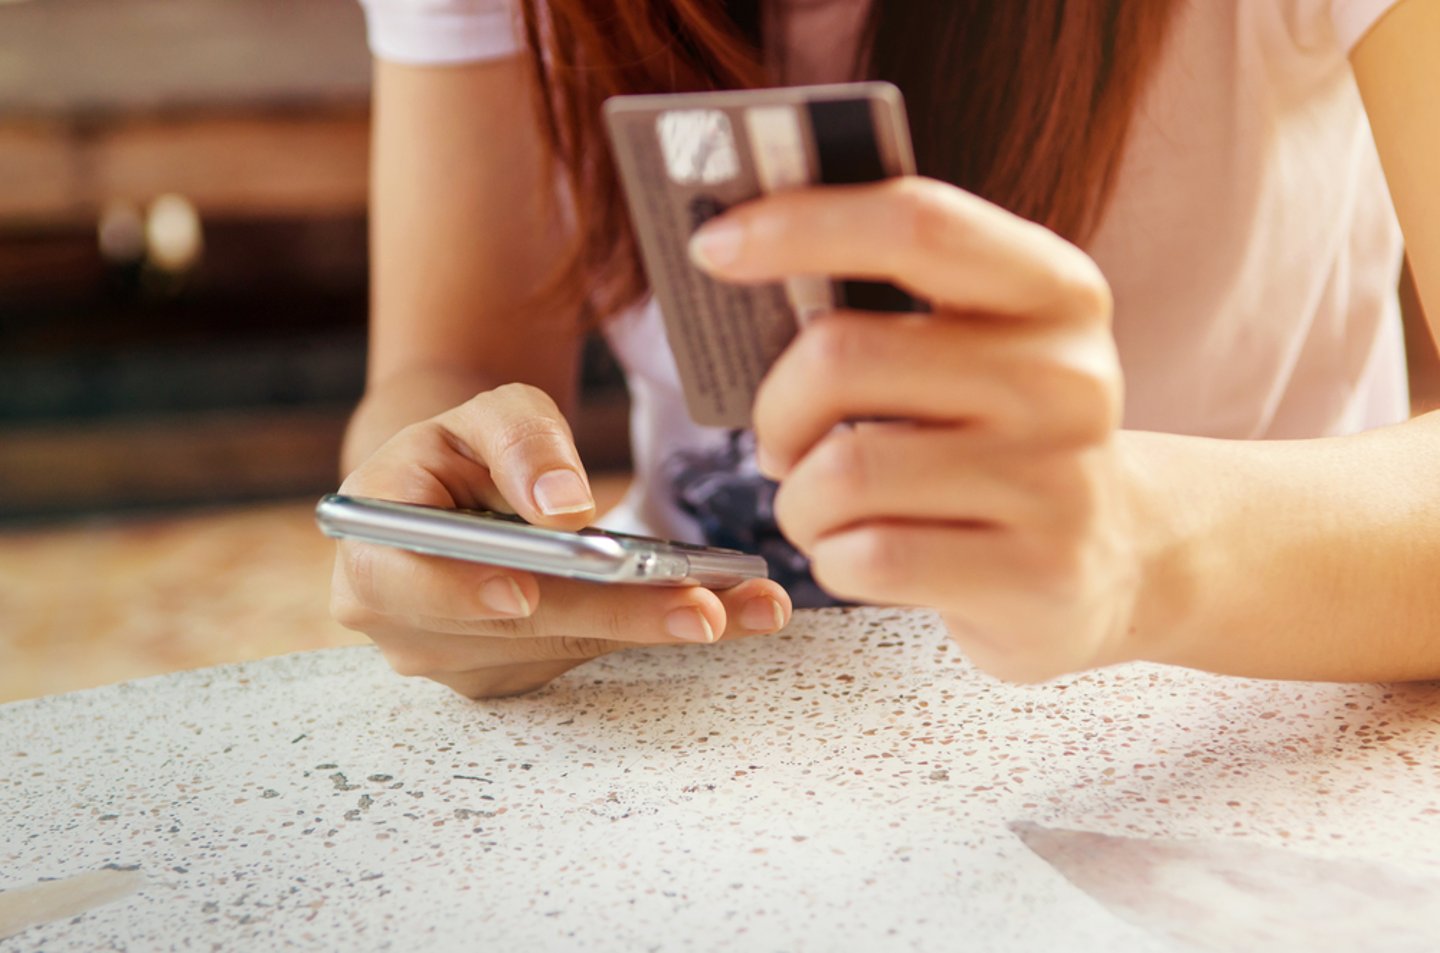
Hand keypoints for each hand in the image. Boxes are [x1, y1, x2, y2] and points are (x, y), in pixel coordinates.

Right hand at [330, 383, 791, 696]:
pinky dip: (660, 630)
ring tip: (750, 606)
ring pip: (569, 646)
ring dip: (661, 627)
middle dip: (615, 616)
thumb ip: (518, 441)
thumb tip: (564, 505)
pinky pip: (592, 653)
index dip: (460, 591)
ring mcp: (461, 662)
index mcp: (374, 553)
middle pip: (516, 627)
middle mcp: (406, 627)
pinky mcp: (515, 675)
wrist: (453, 496)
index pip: (402, 583)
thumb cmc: (462, 450)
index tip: (524, 593)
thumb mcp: (483, 415)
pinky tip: (734, 613)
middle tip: (702, 608)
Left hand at [690, 177, 1139, 681]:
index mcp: (1056, 291)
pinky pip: (867, 558)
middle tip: (778, 438)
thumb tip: (742, 254)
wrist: (1114, 558)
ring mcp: (1056, 481)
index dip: (800, 224)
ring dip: (799, 498)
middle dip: (776, 406)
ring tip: (819, 506)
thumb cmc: (1002, 437)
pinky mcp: (1034, 573)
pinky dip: (830, 557)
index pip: (916, 226)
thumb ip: (890, 302)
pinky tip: (856, 552)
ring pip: (842, 473)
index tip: (715, 245)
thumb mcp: (980, 347)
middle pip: (844, 355)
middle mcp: (1068, 377)